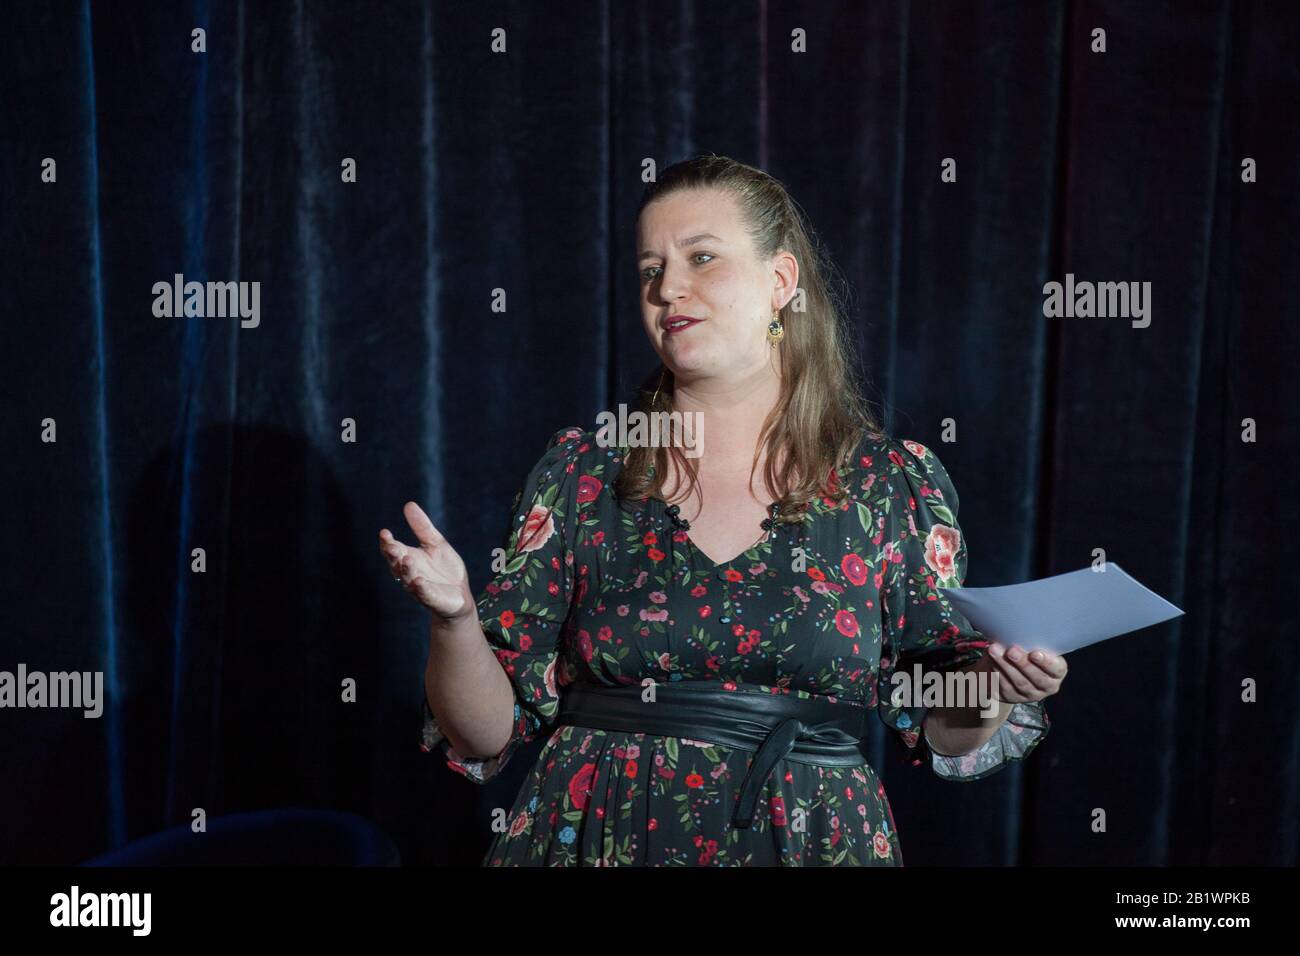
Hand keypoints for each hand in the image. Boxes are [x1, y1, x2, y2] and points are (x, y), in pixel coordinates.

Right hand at [378, 502, 473, 621]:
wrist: (459, 595)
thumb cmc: (444, 569)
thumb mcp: (435, 543)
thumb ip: (422, 527)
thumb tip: (409, 504)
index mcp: (408, 558)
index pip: (392, 549)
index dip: (387, 542)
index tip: (384, 532)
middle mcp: (409, 573)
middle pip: (396, 563)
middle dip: (394, 555)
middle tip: (392, 546)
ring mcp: (419, 587)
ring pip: (408, 578)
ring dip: (406, 570)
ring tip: (407, 559)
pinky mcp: (432, 598)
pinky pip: (424, 593)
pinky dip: (421, 587)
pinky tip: (419, 581)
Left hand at [979, 642, 1066, 704]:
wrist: (1006, 666)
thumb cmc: (1024, 651)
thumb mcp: (1032, 645)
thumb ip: (1031, 641)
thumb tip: (1021, 630)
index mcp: (1056, 672)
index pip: (1056, 669)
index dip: (1047, 663)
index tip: (1035, 653)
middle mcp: (1046, 686)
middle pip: (1036, 678)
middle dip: (1023, 664)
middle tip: (1011, 651)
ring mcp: (1029, 694)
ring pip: (1019, 682)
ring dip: (1005, 666)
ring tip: (994, 650)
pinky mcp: (1012, 697)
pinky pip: (1004, 687)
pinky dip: (996, 672)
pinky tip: (991, 661)